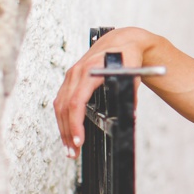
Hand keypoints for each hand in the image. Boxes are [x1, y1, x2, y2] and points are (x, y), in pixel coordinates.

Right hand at [52, 27, 152, 159]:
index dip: (76, 123)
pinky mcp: (70, 79)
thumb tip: (130, 114)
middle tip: (73, 152)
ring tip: (69, 148)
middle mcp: (77, 72)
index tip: (79, 140)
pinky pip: (61, 101)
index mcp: (91, 70)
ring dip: (63, 128)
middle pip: (65, 107)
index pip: (77, 102)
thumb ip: (129, 91)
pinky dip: (62, 118)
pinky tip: (67, 131)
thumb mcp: (134, 72)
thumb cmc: (129, 56)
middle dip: (68, 132)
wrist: (122, 40)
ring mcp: (71, 75)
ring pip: (59, 106)